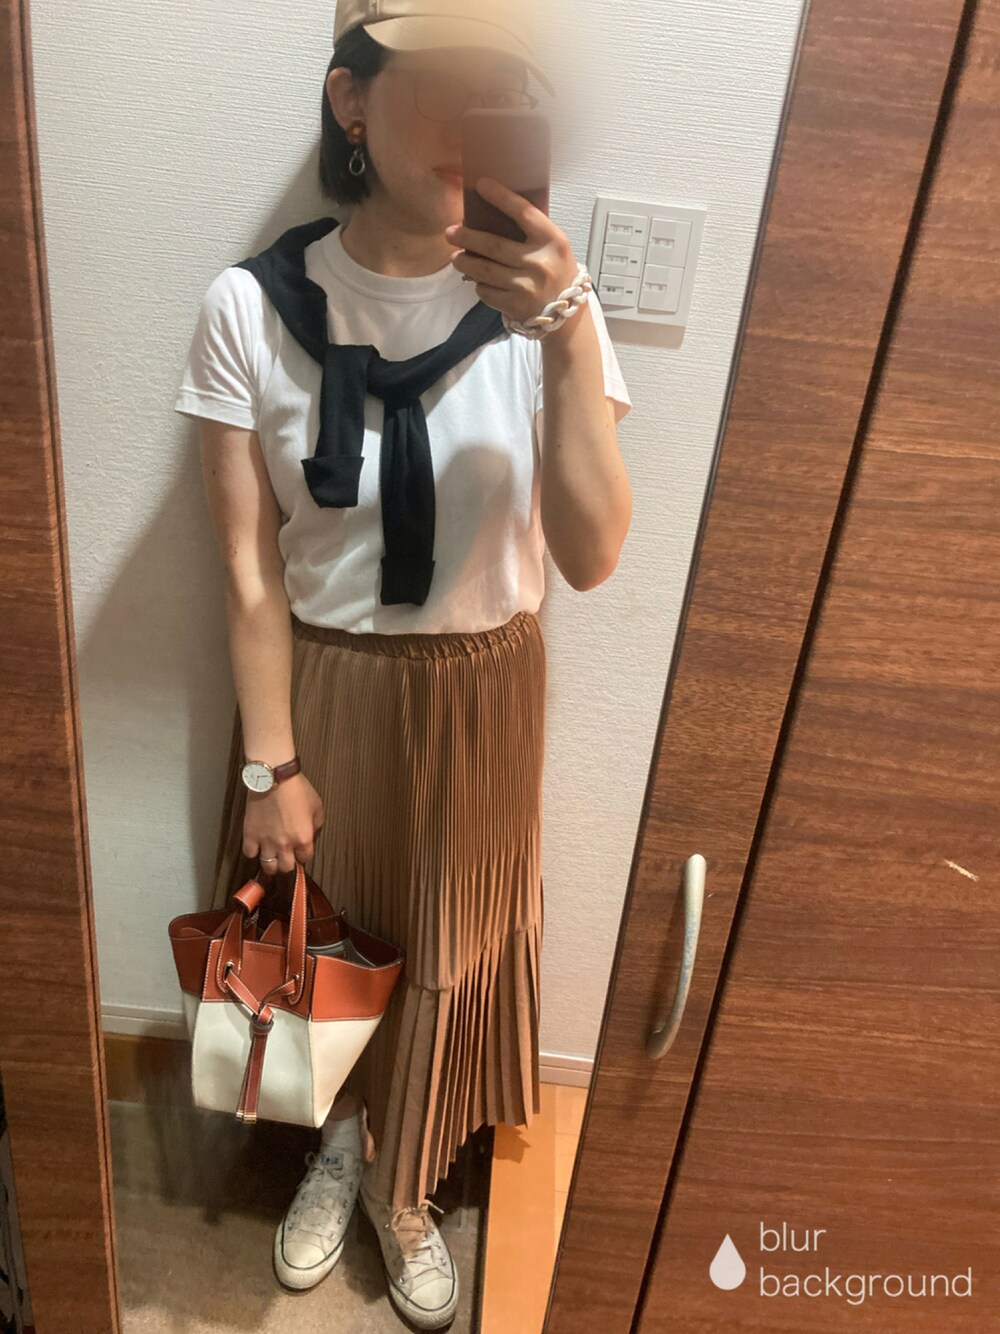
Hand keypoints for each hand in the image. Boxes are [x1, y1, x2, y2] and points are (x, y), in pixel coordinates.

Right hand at [242, 772, 324, 874]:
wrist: (274, 778)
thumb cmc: (298, 790)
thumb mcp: (317, 808)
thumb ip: (316, 827)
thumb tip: (311, 837)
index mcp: (303, 839)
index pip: (305, 859)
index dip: (303, 855)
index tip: (300, 850)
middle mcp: (285, 845)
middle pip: (286, 868)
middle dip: (288, 863)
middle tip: (286, 854)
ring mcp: (266, 842)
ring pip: (268, 866)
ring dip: (272, 863)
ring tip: (272, 856)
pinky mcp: (250, 835)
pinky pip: (249, 854)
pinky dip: (254, 852)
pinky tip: (258, 845)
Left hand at [444, 177, 581, 323]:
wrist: (565, 311)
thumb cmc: (555, 270)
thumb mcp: (552, 245)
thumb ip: (529, 231)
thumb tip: (489, 214)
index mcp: (551, 240)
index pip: (523, 213)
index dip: (501, 197)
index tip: (481, 184)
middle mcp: (539, 262)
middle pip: (494, 245)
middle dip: (467, 238)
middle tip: (450, 233)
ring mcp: (526, 286)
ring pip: (485, 270)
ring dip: (465, 262)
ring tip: (456, 257)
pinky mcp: (515, 305)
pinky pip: (487, 292)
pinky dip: (480, 285)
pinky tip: (479, 281)